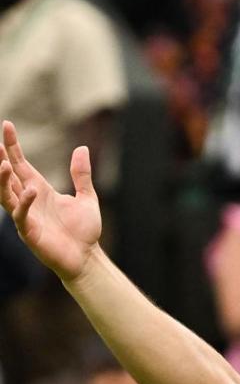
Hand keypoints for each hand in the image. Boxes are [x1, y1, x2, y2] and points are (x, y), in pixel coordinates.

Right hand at [1, 122, 101, 281]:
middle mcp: (29, 200)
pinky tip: (29, 191)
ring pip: (7, 195)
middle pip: (9, 177)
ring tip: (4, 163)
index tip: (7, 125)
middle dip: (1, 160)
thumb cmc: (84, 230)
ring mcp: (27, 216)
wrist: (86, 257)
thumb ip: (81, 174)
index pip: (22, 164)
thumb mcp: (86, 196)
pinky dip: (24, 203)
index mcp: (40, 190)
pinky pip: (21, 216)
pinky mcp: (30, 232)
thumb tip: (82, 148)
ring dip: (3, 180)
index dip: (13, 146)